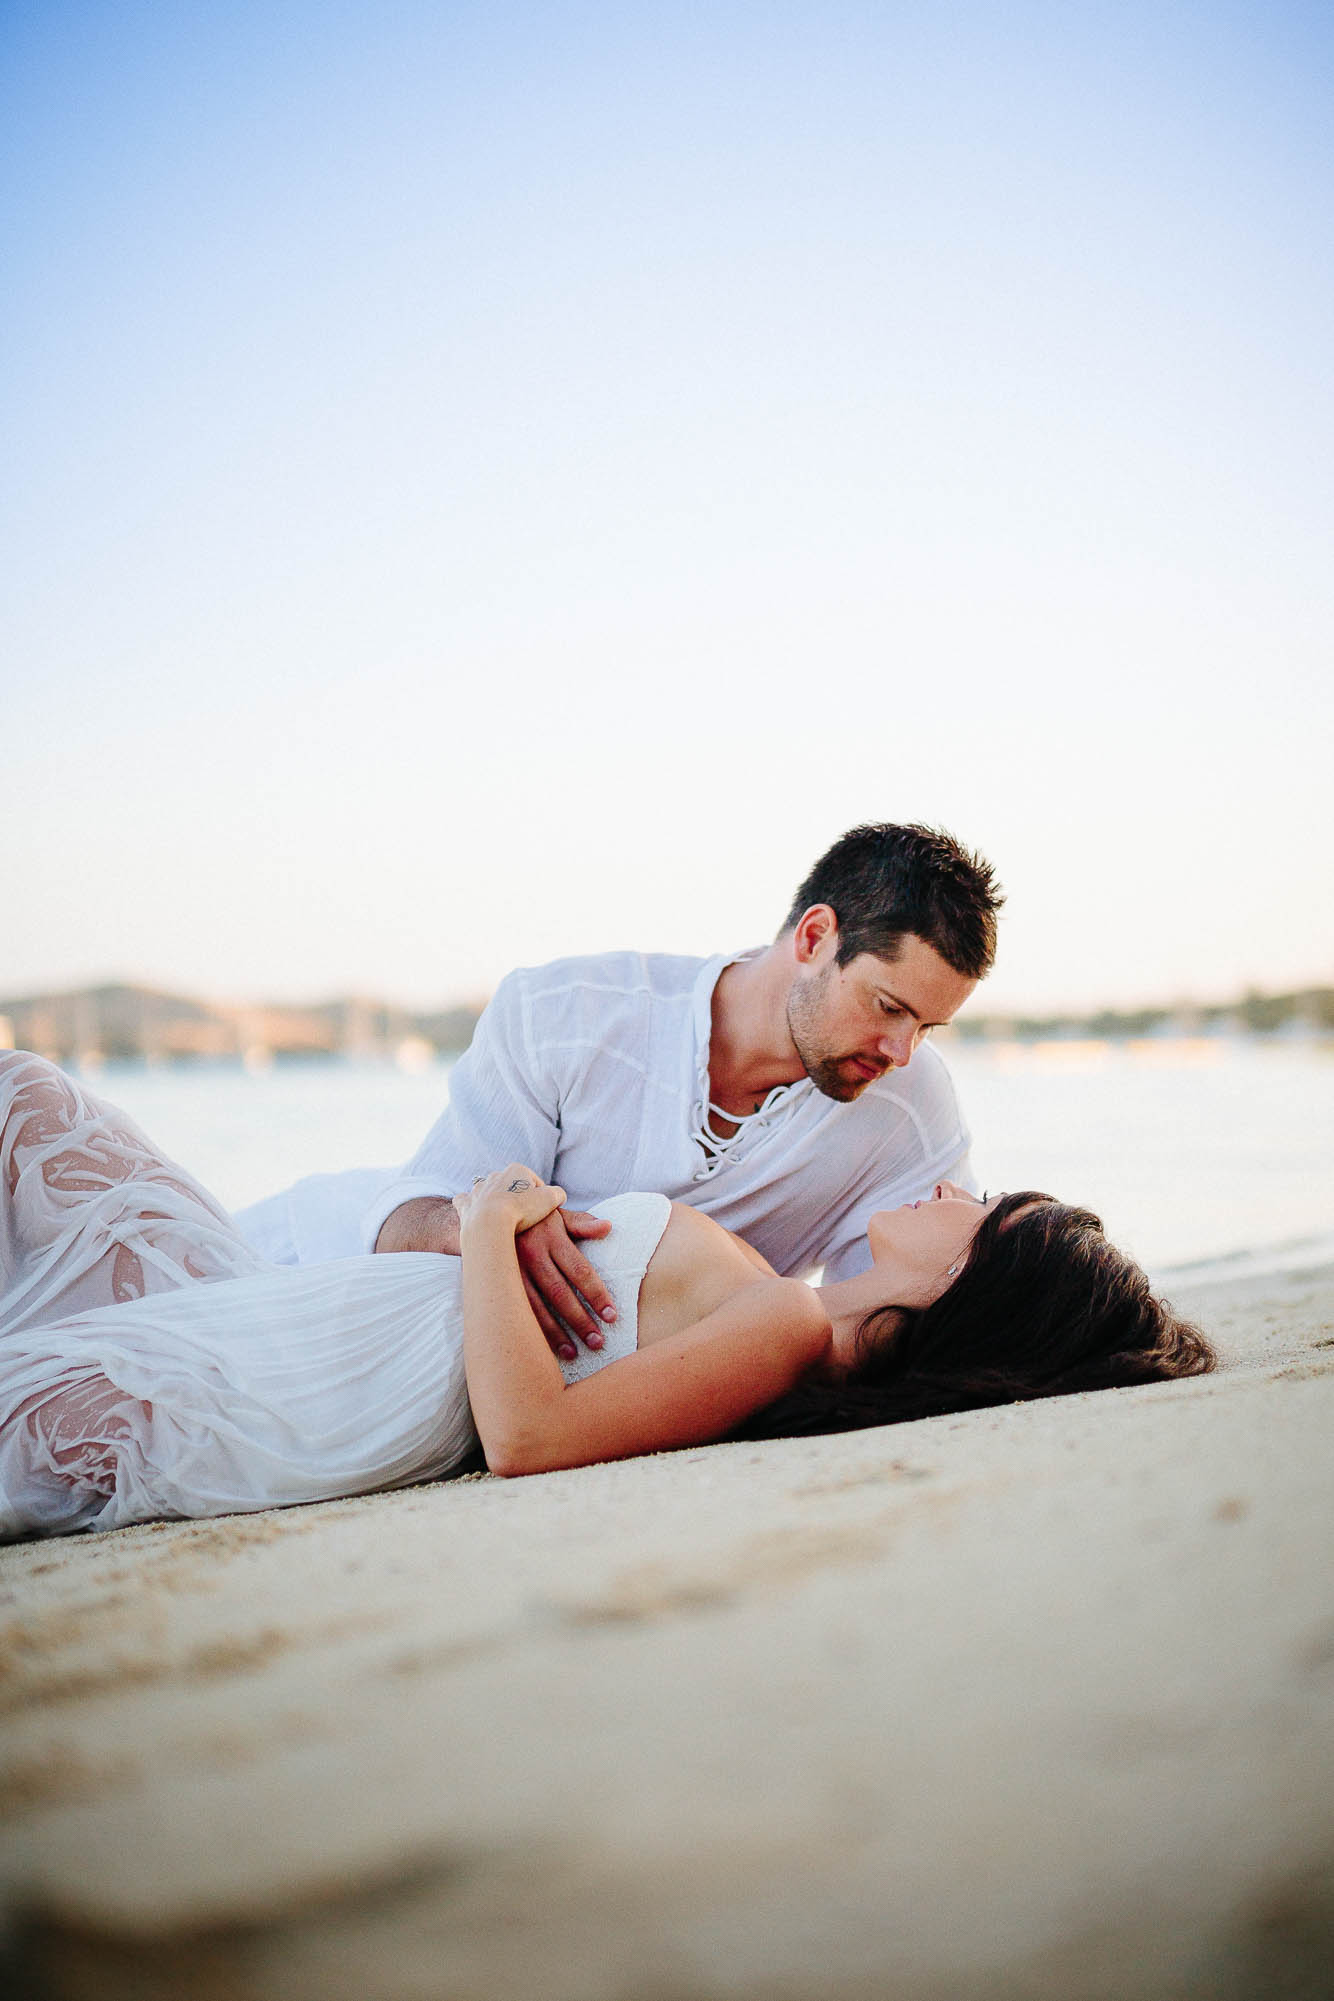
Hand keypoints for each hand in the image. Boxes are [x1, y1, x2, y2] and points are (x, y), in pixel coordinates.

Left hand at [454, 1164, 566, 1236]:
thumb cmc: (522, 1210)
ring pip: (488, 1192)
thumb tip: (558, 1195)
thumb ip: (558, 1193)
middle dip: (517, 1198)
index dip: (540, 1198)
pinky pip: (466, 1201)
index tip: (542, 1212)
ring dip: (495, 1202)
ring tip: (503, 1219)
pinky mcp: (465, 1204)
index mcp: (516, 1170)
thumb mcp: (550, 1199)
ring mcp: (478, 1190)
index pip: (533, 1182)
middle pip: (511, 1187)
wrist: (490, 1223)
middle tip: (524, 1217)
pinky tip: (476, 1214)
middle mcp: (495, 1176)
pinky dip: (471, 1206)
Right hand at [512, 1207, 617, 1359]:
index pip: (579, 1270)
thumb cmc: (533, 1215)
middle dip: (579, 1320)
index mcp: (551, 1237)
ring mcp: (512, 1269)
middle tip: (597, 1342)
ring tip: (573, 1353)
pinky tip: (542, 1347)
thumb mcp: (557, 1214)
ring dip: (555, 1333)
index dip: (596, 1295)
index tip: (612, 1316)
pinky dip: (530, 1329)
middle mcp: (531, 1254)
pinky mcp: (498, 1281)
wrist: (488, 1211)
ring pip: (535, 1306)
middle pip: (559, 1293)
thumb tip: (608, 1227)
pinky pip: (515, 1309)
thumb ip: (583, 1223)